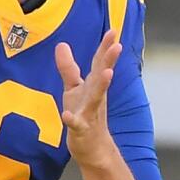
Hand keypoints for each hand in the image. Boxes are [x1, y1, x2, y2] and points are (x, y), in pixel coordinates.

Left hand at [55, 29, 120, 166]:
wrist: (93, 148)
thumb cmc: (84, 114)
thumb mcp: (74, 89)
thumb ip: (68, 68)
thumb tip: (61, 44)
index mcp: (93, 85)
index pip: (99, 63)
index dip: (105, 47)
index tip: (113, 30)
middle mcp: (95, 96)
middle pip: (101, 76)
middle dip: (109, 60)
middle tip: (118, 45)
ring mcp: (90, 113)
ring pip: (96, 98)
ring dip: (102, 85)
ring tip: (108, 73)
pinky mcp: (81, 130)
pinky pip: (77, 124)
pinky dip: (73, 120)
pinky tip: (67, 116)